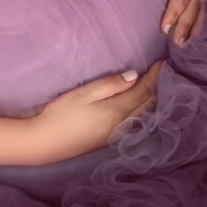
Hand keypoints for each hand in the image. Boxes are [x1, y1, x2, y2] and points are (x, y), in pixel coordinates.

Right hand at [28, 60, 163, 165]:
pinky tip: (135, 107)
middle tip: (156, 73)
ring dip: (148, 101)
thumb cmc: (61, 115)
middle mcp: (121, 125)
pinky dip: (140, 112)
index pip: (142, 91)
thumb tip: (134, 76)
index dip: (153, 76)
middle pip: (146, 105)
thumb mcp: (83, 94)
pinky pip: (134, 124)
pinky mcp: (108, 141)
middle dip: (154, 88)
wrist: (46, 143)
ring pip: (142, 116)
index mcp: (116, 111)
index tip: (160, 63)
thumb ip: (109, 85)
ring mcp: (116, 136)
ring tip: (148, 87)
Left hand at [152, 0, 206, 46]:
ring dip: (195, 25)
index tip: (164, 28)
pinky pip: (204, 1)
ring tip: (185, 43)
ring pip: (202, 5)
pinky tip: (195, 28)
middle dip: (185, 25)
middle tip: (176, 44)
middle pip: (194, 4)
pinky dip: (200, 16)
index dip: (175, 12)